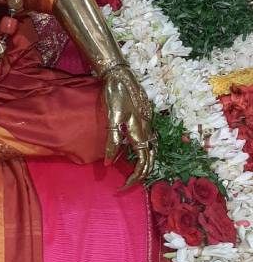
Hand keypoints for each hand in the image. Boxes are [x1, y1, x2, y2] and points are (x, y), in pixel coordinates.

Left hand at [102, 65, 156, 187]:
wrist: (121, 74)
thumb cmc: (115, 94)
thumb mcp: (112, 118)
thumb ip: (112, 141)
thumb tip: (109, 163)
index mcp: (139, 132)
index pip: (142, 164)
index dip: (134, 178)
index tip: (122, 188)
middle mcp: (148, 129)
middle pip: (150, 159)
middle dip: (140, 175)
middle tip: (126, 185)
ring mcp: (148, 122)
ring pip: (152, 149)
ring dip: (144, 163)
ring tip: (133, 172)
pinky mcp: (145, 116)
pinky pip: (148, 138)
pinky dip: (144, 149)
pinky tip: (134, 148)